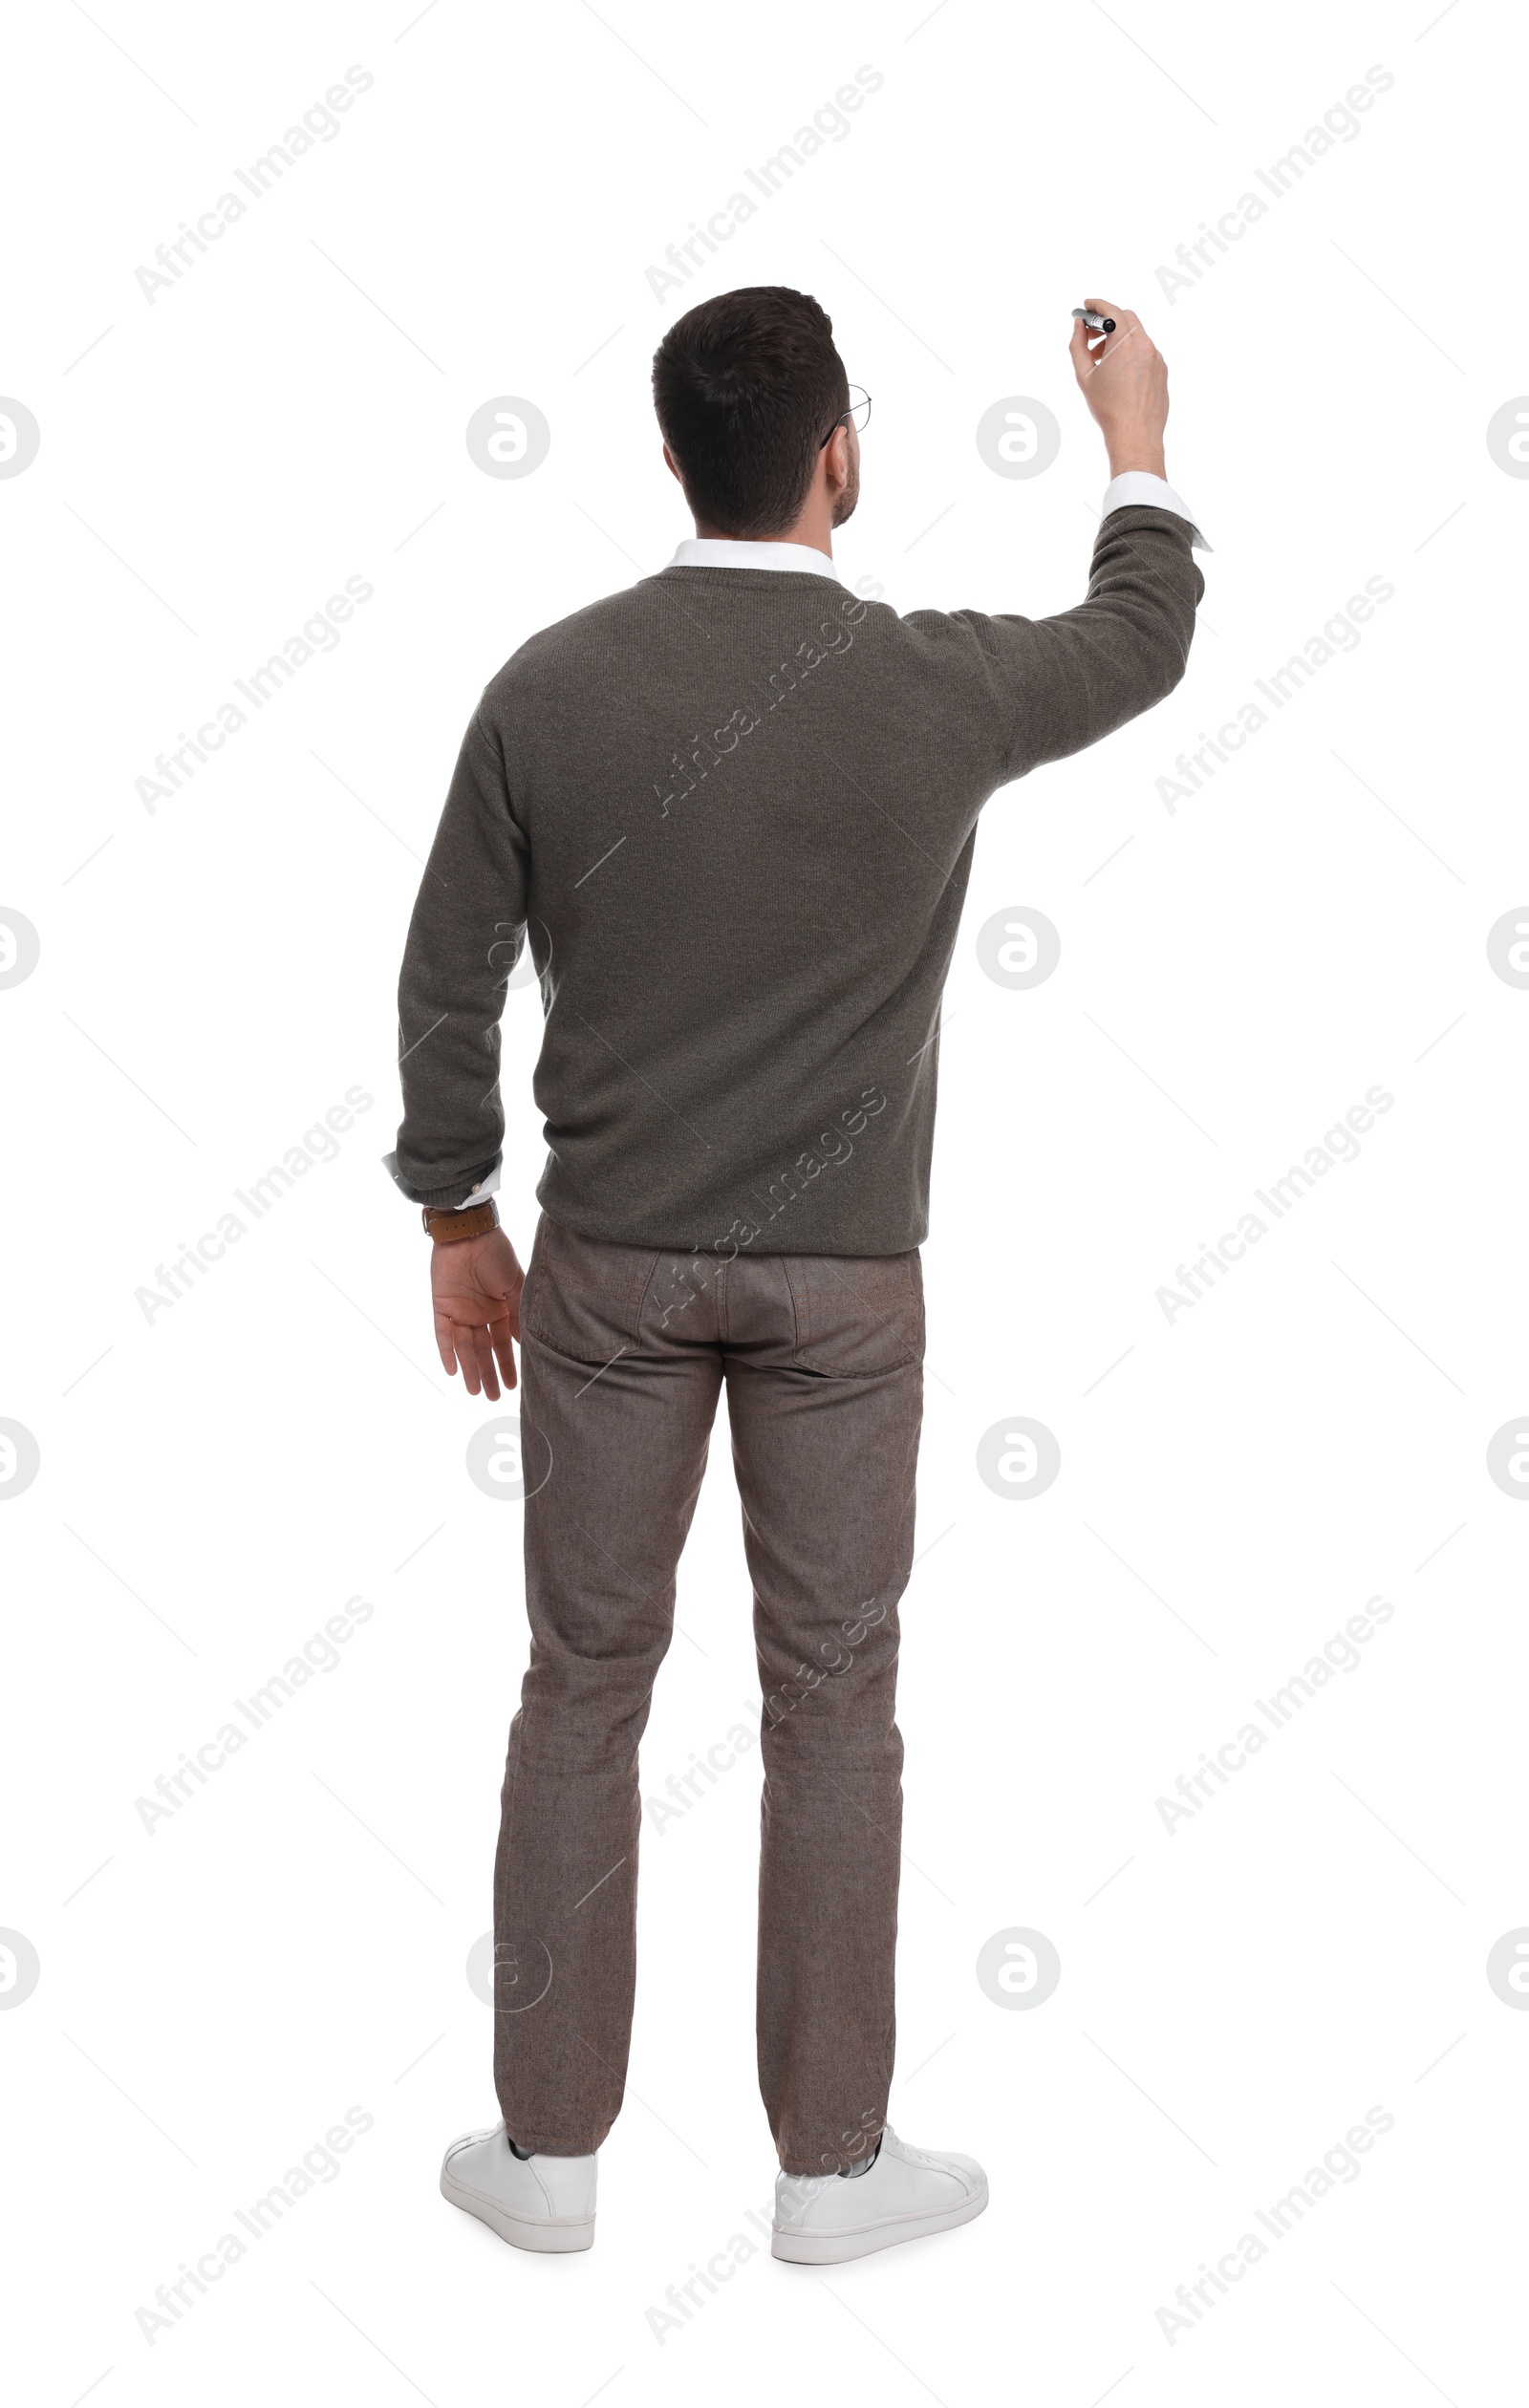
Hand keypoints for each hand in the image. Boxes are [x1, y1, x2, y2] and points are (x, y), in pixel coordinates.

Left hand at [431, 1227, 523, 1398]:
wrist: (470, 1232)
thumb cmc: (496, 1254)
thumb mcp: (515, 1287)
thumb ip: (519, 1315)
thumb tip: (526, 1343)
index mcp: (499, 1309)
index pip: (504, 1343)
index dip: (508, 1364)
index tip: (514, 1385)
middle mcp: (479, 1314)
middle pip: (483, 1350)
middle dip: (488, 1373)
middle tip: (493, 1397)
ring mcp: (460, 1312)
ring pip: (465, 1347)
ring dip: (470, 1369)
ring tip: (476, 1392)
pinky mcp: (442, 1307)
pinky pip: (443, 1335)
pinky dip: (447, 1353)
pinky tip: (454, 1372)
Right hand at [1068, 298, 1168, 481]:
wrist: (1135, 435)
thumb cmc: (1109, 409)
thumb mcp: (1084, 376)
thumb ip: (1077, 346)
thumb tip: (1078, 327)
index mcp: (1125, 343)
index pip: (1112, 311)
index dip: (1097, 304)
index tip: (1087, 305)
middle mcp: (1145, 345)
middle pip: (1127, 318)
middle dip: (1108, 322)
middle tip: (1091, 335)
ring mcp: (1157, 358)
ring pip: (1137, 336)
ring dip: (1119, 340)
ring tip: (1102, 362)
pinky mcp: (1162, 370)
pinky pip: (1145, 352)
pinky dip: (1131, 354)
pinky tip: (1119, 374)